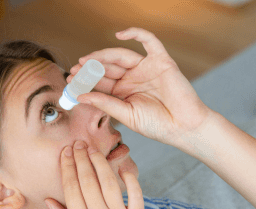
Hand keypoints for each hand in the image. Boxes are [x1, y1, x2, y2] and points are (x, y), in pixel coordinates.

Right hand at [44, 140, 155, 208]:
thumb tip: (50, 200)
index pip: (72, 189)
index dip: (68, 168)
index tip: (65, 153)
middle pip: (89, 181)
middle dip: (81, 159)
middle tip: (77, 143)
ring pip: (109, 183)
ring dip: (100, 163)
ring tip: (93, 150)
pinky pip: (136, 193)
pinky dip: (130, 178)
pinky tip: (122, 166)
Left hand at [68, 27, 214, 145]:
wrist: (185, 127)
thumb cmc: (158, 126)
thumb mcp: (127, 115)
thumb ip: (106, 104)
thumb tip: (80, 96)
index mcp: (124, 93)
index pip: (101, 82)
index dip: (86, 80)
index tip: (70, 81)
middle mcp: (133, 78)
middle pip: (108, 67)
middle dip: (91, 68)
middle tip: (75, 70)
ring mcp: (146, 68)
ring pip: (121, 55)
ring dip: (103, 55)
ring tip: (87, 61)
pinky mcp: (161, 61)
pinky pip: (149, 41)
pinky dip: (136, 34)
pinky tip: (120, 35)